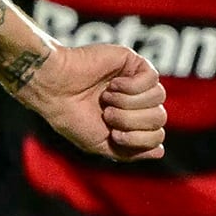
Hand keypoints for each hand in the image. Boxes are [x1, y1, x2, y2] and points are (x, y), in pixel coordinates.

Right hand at [25, 43, 164, 163]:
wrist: (55, 90)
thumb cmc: (71, 117)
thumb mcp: (99, 145)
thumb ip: (129, 152)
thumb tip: (160, 151)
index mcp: (130, 122)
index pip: (156, 134)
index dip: (139, 138)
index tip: (113, 134)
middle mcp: (136, 102)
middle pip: (159, 117)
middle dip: (131, 120)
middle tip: (107, 114)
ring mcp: (136, 81)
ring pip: (158, 97)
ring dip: (129, 102)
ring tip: (107, 98)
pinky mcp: (133, 62)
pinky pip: (152, 78)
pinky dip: (131, 86)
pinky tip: (112, 84)